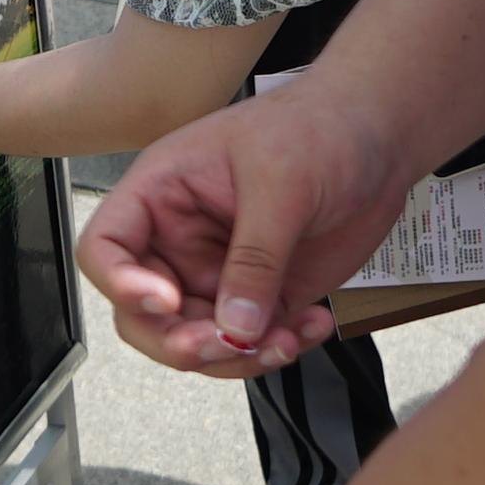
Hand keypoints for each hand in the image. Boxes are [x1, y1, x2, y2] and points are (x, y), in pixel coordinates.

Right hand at [84, 77, 410, 378]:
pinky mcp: (262, 295)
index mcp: (162, 194)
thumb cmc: (319, 127)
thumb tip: (234, 330)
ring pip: (197, 341)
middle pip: (143, 315)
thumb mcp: (281, 183)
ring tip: (287, 341)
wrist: (379, 135)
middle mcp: (180, 240)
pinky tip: (315, 326)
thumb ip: (255, 259)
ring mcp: (219, 272)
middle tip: (227, 343)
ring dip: (236, 357)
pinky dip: (277, 349)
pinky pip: (250, 343)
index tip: (166, 301)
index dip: (121, 284)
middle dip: (180, 341)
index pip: (105, 248)